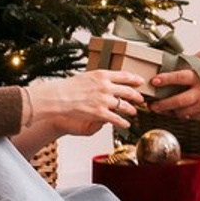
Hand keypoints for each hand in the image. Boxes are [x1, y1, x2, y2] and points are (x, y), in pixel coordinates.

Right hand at [28, 69, 146, 136]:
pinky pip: (116, 119)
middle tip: (141, 99)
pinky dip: (123, 123)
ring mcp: (104, 100)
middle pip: (128, 91)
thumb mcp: (88, 75)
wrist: (59, 97)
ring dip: (131, 110)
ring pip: (124, 106)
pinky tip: (126, 124)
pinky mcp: (100, 113)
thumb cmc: (70, 87)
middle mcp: (106, 87)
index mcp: (103, 75)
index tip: (141, 82)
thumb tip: (111, 79)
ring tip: (134, 111)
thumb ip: (101, 78)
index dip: (135, 79)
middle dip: (137, 96)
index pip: (125, 76)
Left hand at [151, 49, 199, 121]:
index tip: (155, 81)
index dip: (165, 79)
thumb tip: (189, 56)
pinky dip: (183, 114)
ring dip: (170, 112)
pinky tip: (178, 111)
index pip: (179, 78)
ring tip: (161, 109)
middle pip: (176, 101)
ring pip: (182, 112)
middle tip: (151, 105)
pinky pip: (191, 116)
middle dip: (161, 105)